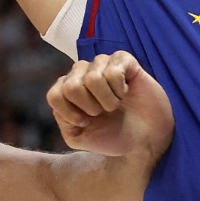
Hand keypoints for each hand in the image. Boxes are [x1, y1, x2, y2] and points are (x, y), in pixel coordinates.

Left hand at [47, 52, 172, 158]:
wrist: (145, 140)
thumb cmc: (112, 136)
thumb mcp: (78, 137)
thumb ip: (63, 120)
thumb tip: (62, 97)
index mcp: (67, 90)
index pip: (54, 95)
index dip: (71, 114)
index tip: (86, 123)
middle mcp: (81, 73)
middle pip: (71, 86)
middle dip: (90, 107)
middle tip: (103, 112)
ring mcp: (102, 63)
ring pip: (92, 78)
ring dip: (107, 100)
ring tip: (116, 104)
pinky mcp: (123, 60)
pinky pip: (113, 71)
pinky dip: (120, 89)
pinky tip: (126, 92)